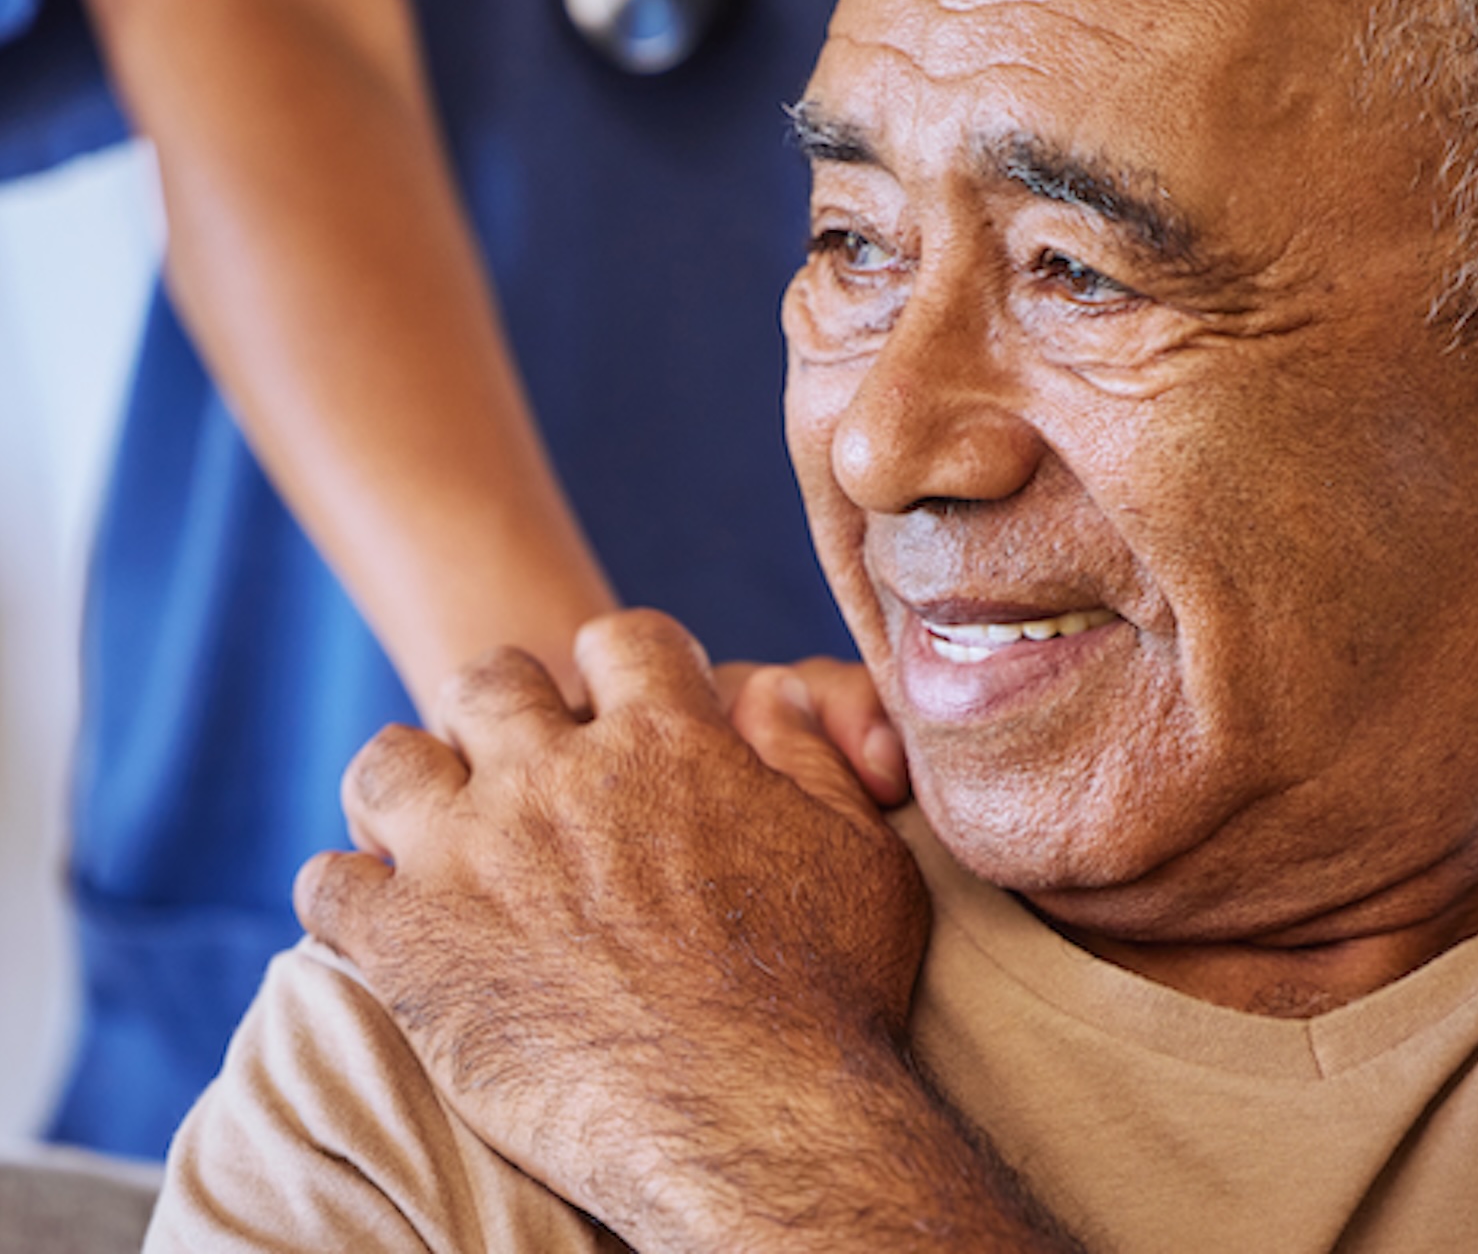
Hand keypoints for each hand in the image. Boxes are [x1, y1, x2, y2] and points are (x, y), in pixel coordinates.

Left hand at [297, 608, 933, 1245]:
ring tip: (434, 830)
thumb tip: (772, 695)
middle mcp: (559, 774)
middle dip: (505, 710)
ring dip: (411, 786)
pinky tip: (384, 921)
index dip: (624, 667)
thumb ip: (813, 758)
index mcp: (669, 739)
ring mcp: (474, 853)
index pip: (621, 639)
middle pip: (492, 680)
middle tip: (523, 768)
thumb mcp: (861, 853)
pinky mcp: (410, 943)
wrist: (751, 1123)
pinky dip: (350, 894)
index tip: (624, 709)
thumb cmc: (826, 997)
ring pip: (390, 761)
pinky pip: (331, 883)